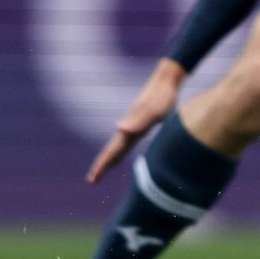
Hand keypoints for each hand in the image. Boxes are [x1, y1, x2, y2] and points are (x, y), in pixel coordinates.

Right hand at [89, 59, 184, 182]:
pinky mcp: (142, 120)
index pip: (112, 150)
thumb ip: (138, 121)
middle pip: (112, 149)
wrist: (168, 78)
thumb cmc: (163, 96)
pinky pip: (129, 139)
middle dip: (102, 165)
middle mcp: (129, 126)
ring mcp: (134, 123)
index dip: (102, 165)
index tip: (92, 179)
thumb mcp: (154, 110)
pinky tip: (124, 147)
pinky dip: (123, 147)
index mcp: (130, 128)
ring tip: (104, 168)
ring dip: (111, 156)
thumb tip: (118, 129)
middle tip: (91, 180)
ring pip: (120, 144)